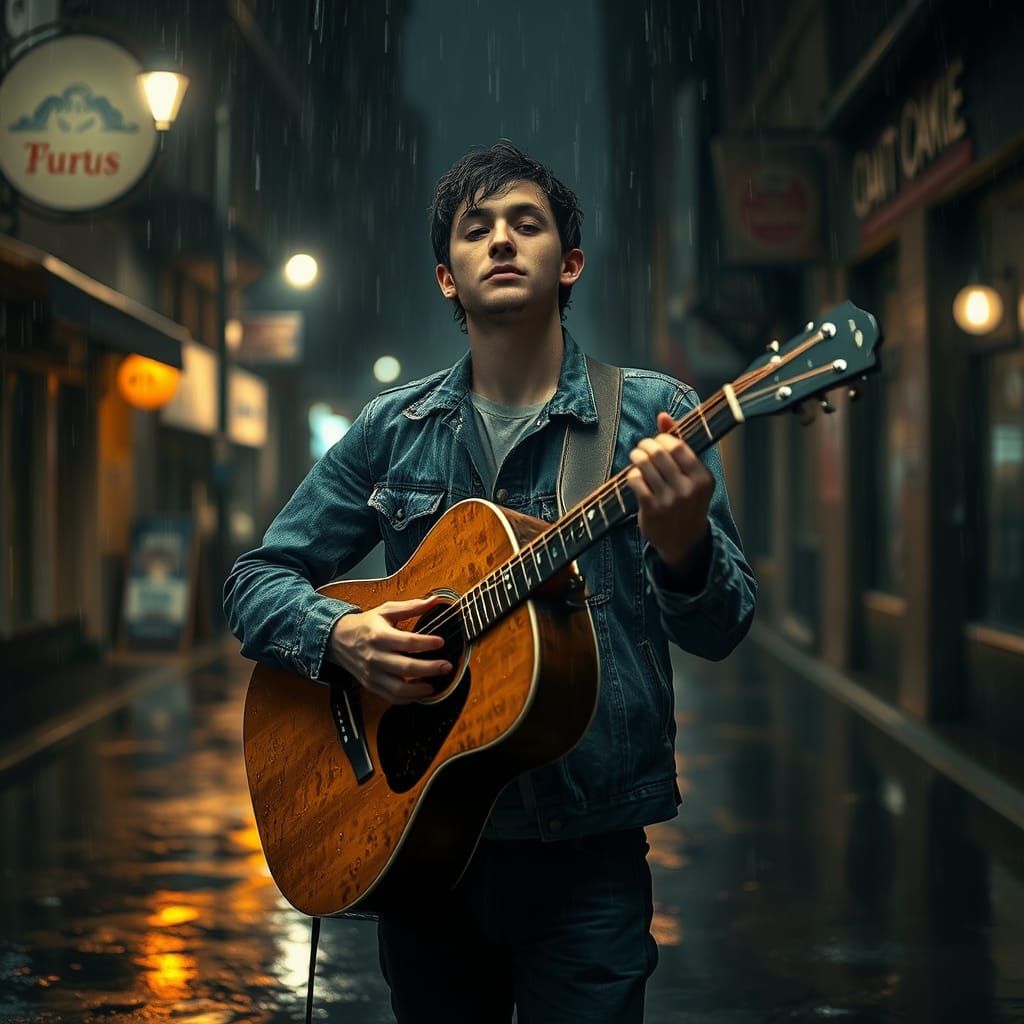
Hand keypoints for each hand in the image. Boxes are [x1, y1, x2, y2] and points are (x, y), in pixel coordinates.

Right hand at [328, 596, 450, 704]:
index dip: (427, 643)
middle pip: (406, 667)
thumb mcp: (386, 610)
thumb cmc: (366, 624)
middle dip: (430, 668)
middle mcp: (375, 657)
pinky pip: (391, 697)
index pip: (408, 642)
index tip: (441, 642)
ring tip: (435, 684)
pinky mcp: (371, 685)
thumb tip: (434, 600)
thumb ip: (411, 607)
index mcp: (380, 636)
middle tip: (446, 666)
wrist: (338, 640)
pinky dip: (408, 698)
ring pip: (399, 688)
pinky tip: (419, 692)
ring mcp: (372, 674)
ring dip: (420, 689)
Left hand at [626, 411, 714, 575]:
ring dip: (636, 457)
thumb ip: (678, 444)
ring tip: (636, 457)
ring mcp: (670, 501)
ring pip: (645, 464)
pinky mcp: (652, 510)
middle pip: (660, 453)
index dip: (663, 438)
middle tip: (642, 448)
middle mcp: (689, 489)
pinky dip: (632, 474)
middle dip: (646, 445)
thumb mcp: (690, 476)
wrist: (684, 542)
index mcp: (703, 478)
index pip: (678, 446)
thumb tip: (663, 415)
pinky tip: (635, 476)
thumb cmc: (686, 502)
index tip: (657, 441)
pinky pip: (636, 480)